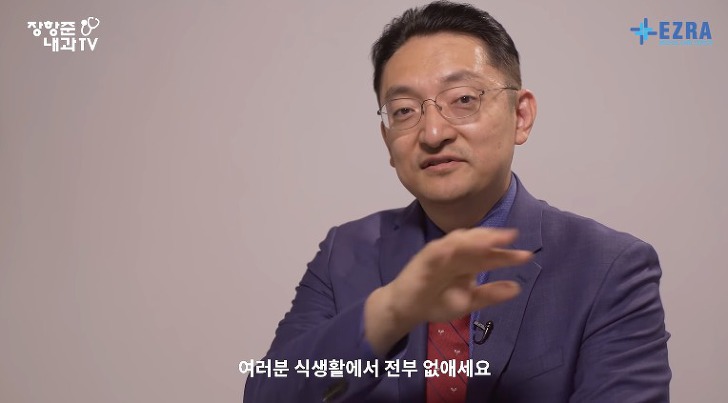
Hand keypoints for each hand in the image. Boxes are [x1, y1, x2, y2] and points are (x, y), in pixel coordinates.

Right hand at [364, 227, 531, 355]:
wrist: (408, 308)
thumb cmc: (437, 301)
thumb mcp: (469, 301)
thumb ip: (490, 295)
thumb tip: (517, 287)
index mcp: (469, 263)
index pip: (490, 256)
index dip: (507, 255)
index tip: (527, 256)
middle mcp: (457, 254)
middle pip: (477, 243)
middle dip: (493, 239)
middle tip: (511, 237)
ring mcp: (440, 254)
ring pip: (456, 242)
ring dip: (471, 239)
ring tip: (489, 239)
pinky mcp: (423, 260)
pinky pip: (433, 253)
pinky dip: (442, 249)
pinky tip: (452, 248)